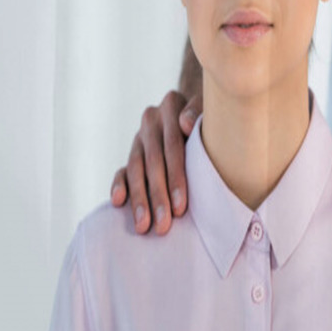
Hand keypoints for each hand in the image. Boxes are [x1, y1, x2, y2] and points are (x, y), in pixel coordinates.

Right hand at [110, 91, 199, 233]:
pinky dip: (119, 184)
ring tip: (143, 226)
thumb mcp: (211, 109)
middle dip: (157, 197)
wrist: (197, 108)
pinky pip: (122, 168)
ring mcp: (140, 135)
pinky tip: (118, 202)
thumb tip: (185, 124)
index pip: (173, 147)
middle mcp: (152, 118)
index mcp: (172, 104)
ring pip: (135, 168)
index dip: (176, 178)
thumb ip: (198, 113)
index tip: (181, 207)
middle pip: (153, 162)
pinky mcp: (132, 150)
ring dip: (139, 199)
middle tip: (163, 226)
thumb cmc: (213, 116)